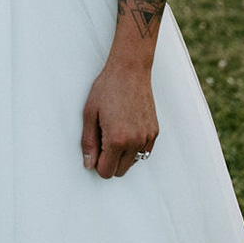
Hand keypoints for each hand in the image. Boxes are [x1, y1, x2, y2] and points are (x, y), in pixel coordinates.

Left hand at [80, 58, 158, 178]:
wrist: (130, 71)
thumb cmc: (107, 89)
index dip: (97, 163)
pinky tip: (126, 129)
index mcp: (117, 140)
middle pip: (120, 171)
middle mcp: (135, 142)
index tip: (95, 148)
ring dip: (122, 155)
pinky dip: (134, 147)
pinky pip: (144, 152)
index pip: (106, 172)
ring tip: (115, 131)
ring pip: (133, 163)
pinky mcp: (154, 132)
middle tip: (103, 138)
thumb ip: (88, 142)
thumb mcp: (90, 114)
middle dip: (109, 161)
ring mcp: (147, 138)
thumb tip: (89, 165)